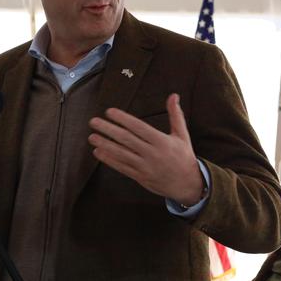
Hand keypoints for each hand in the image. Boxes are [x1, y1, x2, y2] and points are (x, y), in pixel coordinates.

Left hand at [88, 93, 203, 204]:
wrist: (189, 185)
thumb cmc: (184, 156)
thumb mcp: (182, 135)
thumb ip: (175, 115)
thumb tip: (173, 95)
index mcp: (162, 142)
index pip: (138, 127)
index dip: (123, 119)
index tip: (109, 111)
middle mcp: (152, 154)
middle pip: (126, 140)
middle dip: (108, 130)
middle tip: (93, 122)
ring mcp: (145, 167)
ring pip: (121, 154)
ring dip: (105, 145)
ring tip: (92, 137)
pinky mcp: (140, 177)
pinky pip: (122, 167)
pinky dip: (109, 160)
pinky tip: (98, 152)